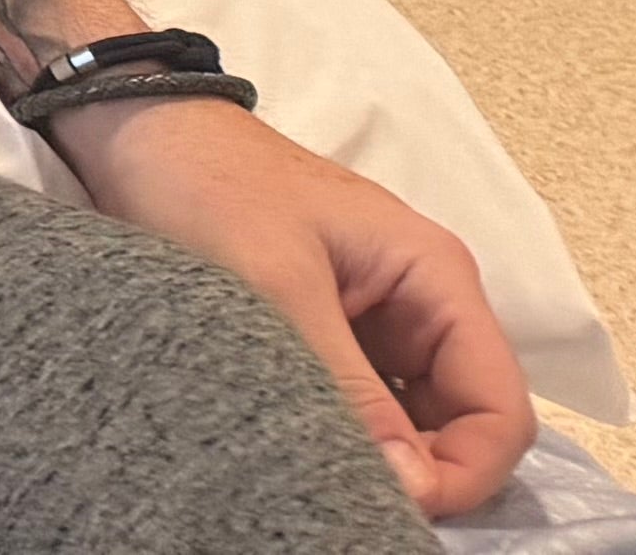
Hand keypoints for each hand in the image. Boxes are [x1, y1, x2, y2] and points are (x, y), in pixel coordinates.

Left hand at [53, 93, 532, 516]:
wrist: (136, 126)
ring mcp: (380, 320)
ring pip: (415, 422)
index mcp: (437, 279)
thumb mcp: (276, 284)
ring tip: (324, 480)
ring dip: (383, 457)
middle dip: (426, 474)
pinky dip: (347, 434)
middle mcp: (425, 304)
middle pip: (465, 424)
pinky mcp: (333, 331)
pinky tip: (305, 452)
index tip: (399, 509)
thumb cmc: (208, 184)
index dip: (465, 473)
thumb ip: (348, 385)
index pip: (499, 409)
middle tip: (356, 503)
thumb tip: (413, 487)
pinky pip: (364, 403)